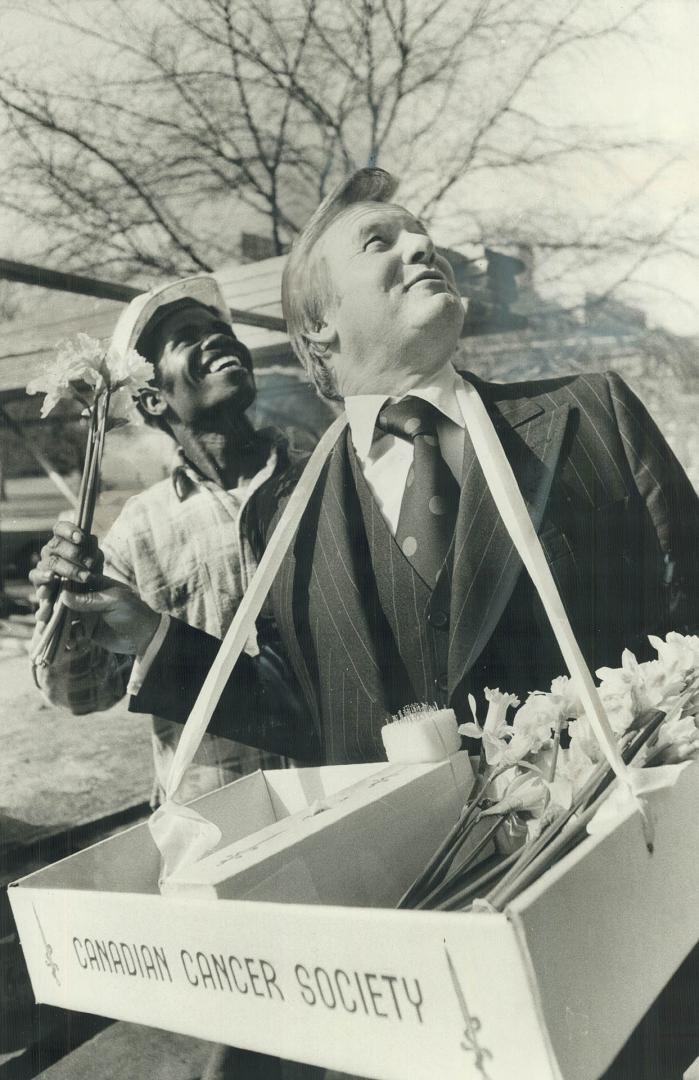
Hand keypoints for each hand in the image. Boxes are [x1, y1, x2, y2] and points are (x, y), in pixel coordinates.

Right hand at [30, 520, 159, 655]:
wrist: (145, 637)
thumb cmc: (134, 613)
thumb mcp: (113, 602)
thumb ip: (89, 600)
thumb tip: (63, 596)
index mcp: (96, 584)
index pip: (73, 580)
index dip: (59, 585)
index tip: (46, 590)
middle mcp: (89, 598)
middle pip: (65, 599)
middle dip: (54, 606)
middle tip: (44, 613)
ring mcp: (87, 614)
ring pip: (66, 616)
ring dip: (57, 622)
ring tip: (49, 628)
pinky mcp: (87, 630)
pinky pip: (71, 632)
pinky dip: (67, 636)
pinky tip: (68, 642)